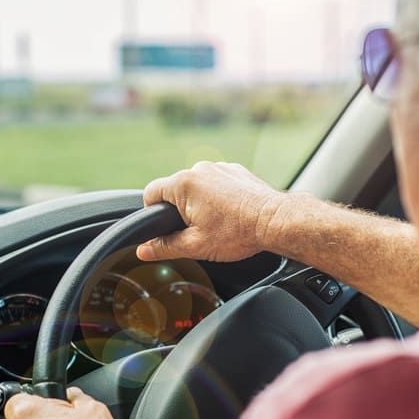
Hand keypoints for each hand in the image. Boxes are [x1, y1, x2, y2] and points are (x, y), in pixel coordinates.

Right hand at [138, 161, 286, 261]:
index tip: (163, 228)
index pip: (150, 193)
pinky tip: (229, 214)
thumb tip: (143, 250)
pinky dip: (218, 197)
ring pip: (197, 187)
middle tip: (196, 231)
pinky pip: (216, 183)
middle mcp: (199, 169)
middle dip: (180, 211)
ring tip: (217, 224)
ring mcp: (219, 167)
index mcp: (184, 184)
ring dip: (199, 203)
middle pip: (175, 190)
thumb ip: (164, 247)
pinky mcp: (235, 171)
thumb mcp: (195, 246)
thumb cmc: (238, 233)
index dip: (151, 213)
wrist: (275, 221)